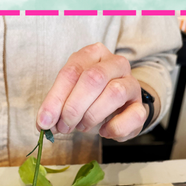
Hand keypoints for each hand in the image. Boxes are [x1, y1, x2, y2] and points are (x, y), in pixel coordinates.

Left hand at [36, 42, 155, 141]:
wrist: (118, 108)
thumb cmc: (91, 99)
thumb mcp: (70, 96)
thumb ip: (57, 106)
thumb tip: (44, 123)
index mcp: (93, 54)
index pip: (72, 71)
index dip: (56, 98)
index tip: (45, 121)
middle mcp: (115, 64)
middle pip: (94, 78)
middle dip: (74, 107)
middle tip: (63, 126)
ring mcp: (131, 84)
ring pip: (114, 93)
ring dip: (92, 116)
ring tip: (81, 127)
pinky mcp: (140, 106)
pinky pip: (132, 116)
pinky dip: (114, 128)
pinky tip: (104, 131)